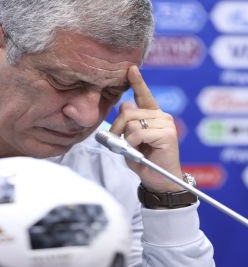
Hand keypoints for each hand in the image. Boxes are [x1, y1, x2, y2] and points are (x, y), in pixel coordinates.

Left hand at [110, 66, 182, 192]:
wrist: (158, 180)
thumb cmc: (144, 160)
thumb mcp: (130, 139)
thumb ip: (127, 123)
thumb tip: (125, 106)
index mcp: (152, 115)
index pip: (143, 95)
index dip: (137, 82)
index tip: (130, 69)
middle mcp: (161, 116)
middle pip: (127, 113)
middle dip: (117, 129)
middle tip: (119, 143)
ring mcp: (165, 123)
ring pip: (131, 123)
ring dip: (126, 139)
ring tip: (135, 149)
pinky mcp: (167, 133)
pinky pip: (137, 133)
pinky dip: (134, 144)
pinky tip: (142, 150)